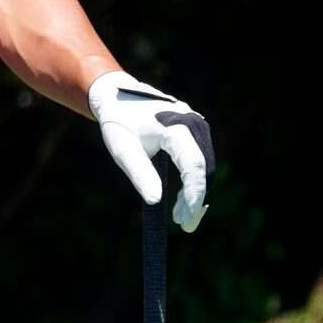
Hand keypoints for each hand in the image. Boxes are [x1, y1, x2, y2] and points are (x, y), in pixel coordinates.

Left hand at [88, 70, 214, 232]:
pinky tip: (183, 201)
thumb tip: (157, 202)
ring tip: (181, 218)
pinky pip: (200, 159)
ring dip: (196, 193)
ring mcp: (197, 125)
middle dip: (197, 199)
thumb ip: (140, 174)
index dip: (194, 195)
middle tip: (186, 226)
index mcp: (175, 126)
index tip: (187, 220)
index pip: (193, 165)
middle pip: (204, 167)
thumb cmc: (118, 123)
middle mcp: (193, 122)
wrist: (118, 97)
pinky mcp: (195, 131)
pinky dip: (193, 181)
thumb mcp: (123, 150)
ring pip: (204, 165)